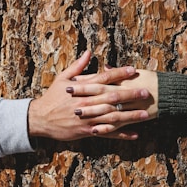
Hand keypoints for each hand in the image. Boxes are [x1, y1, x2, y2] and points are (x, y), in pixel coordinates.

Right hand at [28, 51, 149, 140]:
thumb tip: (88, 52)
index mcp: (82, 88)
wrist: (40, 118)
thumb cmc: (52, 97)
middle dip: (130, 95)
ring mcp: (88, 118)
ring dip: (130, 115)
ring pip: (112, 117)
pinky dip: (121, 134)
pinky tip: (135, 134)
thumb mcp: (62, 78)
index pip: (103, 78)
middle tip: (145, 92)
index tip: (133, 71)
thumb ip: (77, 66)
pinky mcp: (87, 131)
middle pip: (112, 98)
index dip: (119, 74)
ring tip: (145, 114)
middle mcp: (87, 103)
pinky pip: (107, 133)